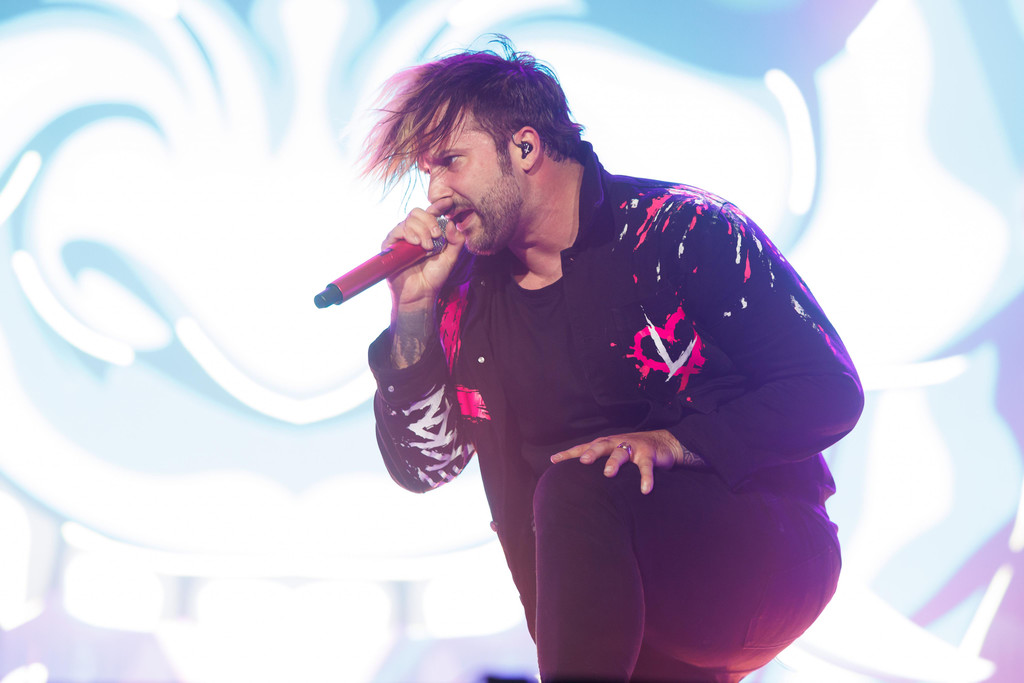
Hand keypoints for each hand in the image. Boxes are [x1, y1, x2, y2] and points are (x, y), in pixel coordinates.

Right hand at [383, 196, 463, 310]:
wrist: (421, 293)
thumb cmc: (434, 276)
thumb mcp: (451, 257)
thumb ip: (456, 240)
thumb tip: (452, 223)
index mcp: (427, 232)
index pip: (431, 212)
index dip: (438, 205)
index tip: (448, 202)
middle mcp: (413, 233)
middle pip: (418, 212)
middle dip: (430, 221)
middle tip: (437, 236)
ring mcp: (401, 238)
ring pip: (409, 220)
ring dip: (421, 230)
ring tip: (427, 247)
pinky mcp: (390, 246)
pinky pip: (397, 230)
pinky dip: (408, 233)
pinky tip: (416, 243)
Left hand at [550, 429, 705, 494]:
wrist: (664, 442)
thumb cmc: (632, 451)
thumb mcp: (613, 454)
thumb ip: (598, 464)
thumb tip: (576, 479)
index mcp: (606, 445)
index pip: (584, 448)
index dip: (569, 454)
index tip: (554, 460)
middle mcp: (617, 444)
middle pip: (601, 446)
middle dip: (591, 453)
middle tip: (582, 462)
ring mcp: (633, 448)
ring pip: (622, 453)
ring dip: (614, 462)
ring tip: (608, 473)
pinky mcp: (649, 455)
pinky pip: (646, 467)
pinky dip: (646, 478)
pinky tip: (645, 490)